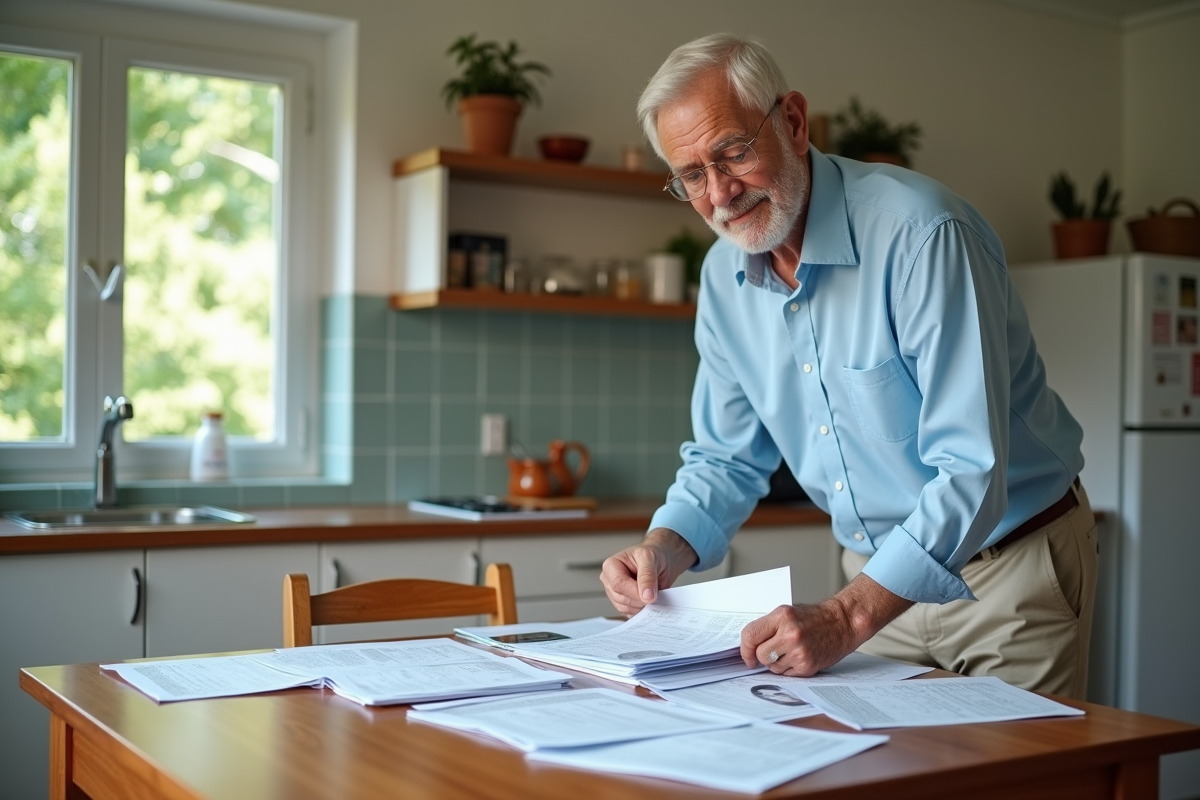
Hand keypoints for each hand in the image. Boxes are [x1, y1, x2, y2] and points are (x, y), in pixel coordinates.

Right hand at [600, 528, 697, 615]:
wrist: (662, 561)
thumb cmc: (653, 554)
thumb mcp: (650, 558)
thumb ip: (647, 576)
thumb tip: (646, 595)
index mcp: (611, 565)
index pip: (618, 584)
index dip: (634, 592)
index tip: (651, 596)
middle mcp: (610, 580)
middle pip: (620, 598)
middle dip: (640, 600)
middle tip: (656, 595)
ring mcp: (615, 593)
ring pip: (624, 608)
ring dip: (641, 606)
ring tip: (654, 596)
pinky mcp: (623, 603)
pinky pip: (630, 613)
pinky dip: (641, 611)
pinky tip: (650, 602)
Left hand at [740, 574, 912, 675]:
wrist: (842, 622)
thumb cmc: (814, 618)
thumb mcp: (787, 613)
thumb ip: (768, 627)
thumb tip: (748, 647)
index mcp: (782, 616)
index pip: (750, 636)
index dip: (745, 649)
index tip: (747, 655)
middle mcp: (790, 634)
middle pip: (760, 655)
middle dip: (762, 657)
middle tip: (772, 651)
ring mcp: (799, 651)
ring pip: (772, 667)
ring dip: (777, 663)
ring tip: (791, 651)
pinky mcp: (808, 665)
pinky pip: (787, 674)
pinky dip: (789, 669)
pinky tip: (799, 657)